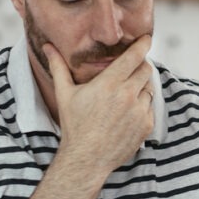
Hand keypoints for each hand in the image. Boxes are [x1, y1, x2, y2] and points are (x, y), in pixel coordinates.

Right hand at [44, 36, 153, 176]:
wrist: (86, 159)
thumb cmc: (74, 126)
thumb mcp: (64, 94)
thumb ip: (58, 67)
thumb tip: (48, 47)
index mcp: (109, 84)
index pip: (134, 56)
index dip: (142, 44)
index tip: (145, 39)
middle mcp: (127, 95)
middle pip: (146, 69)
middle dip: (140, 66)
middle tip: (131, 69)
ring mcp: (139, 111)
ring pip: (149, 88)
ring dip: (141, 87)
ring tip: (124, 95)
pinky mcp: (146, 125)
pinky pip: (150, 108)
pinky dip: (142, 106)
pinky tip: (126, 114)